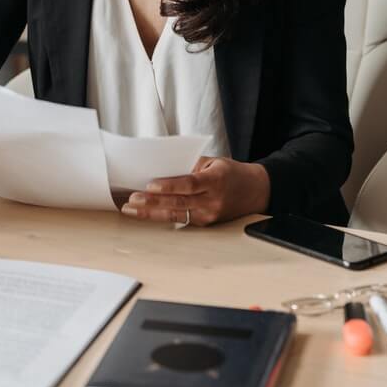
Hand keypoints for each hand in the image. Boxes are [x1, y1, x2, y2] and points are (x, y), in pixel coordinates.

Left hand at [121, 156, 269, 226]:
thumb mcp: (213, 162)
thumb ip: (190, 166)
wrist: (255, 191)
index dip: (169, 186)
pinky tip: (146, 213)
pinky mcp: (205, 224)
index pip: (189, 184)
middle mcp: (213, 201)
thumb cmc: (231, 173)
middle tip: (133, 200)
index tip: (150, 185)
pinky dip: (162, 215)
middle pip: (179, 203)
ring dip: (151, 212)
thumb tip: (162, 170)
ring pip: (176, 215)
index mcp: (215, 181)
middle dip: (153, 202)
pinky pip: (181, 220)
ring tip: (132, 209)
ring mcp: (209, 215)